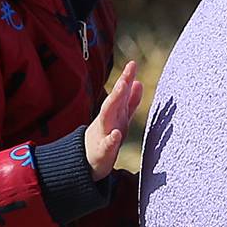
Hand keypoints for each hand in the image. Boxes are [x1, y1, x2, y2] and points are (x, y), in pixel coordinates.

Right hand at [83, 59, 140, 180]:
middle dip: (119, 88)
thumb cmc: (106, 138)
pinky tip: (116, 134)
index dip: (126, 78)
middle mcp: (107, 120)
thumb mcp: (120, 118)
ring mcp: (103, 134)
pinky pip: (107, 145)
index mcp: (113, 112)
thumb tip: (139, 82)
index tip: (133, 64)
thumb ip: (130, 101)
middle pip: (113, 101)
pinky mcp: (102, 152)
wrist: (87, 162)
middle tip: (127, 74)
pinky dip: (111, 140)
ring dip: (114, 103)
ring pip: (107, 117)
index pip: (120, 93)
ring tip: (122, 89)